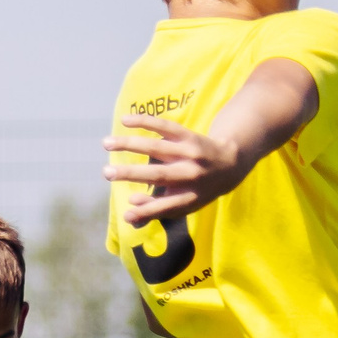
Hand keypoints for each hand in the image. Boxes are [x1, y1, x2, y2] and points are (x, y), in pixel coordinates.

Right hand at [104, 114, 246, 225]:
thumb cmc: (199, 188)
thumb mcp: (185, 204)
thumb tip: (129, 216)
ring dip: (130, 144)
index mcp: (191, 197)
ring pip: (157, 147)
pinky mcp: (189, 136)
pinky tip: (125, 120)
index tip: (127, 213)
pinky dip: (145, 121)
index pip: (168, 205)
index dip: (148, 210)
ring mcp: (191, 154)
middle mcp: (192, 176)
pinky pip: (165, 127)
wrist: (231, 164)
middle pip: (160, 175)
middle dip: (132, 174)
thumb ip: (158, 211)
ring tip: (106, 144)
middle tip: (106, 173)